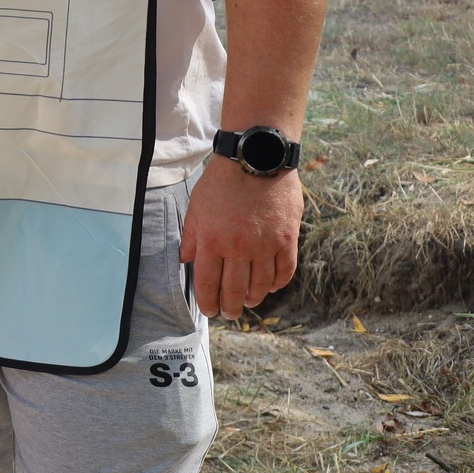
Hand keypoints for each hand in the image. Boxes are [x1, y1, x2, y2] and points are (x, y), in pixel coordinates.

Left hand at [180, 157, 301, 319]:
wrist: (255, 159)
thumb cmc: (222, 181)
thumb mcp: (197, 207)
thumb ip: (192, 236)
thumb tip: (186, 260)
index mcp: (212, 241)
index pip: (208, 283)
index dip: (208, 301)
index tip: (210, 311)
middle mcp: (239, 248)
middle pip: (235, 289)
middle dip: (231, 307)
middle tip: (230, 313)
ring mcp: (265, 245)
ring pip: (261, 284)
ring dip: (254, 298)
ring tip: (249, 302)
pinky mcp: (287, 239)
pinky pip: (284, 270)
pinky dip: (278, 283)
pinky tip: (271, 286)